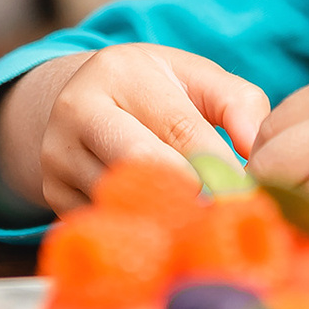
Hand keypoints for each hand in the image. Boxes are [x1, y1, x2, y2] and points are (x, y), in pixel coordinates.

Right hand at [0, 44, 270, 214]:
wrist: (80, 100)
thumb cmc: (153, 91)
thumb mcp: (196, 78)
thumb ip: (238, 104)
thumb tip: (256, 150)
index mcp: (118, 72)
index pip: (177, 127)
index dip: (218, 166)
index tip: (249, 195)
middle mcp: (78, 111)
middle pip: (137, 164)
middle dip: (189, 194)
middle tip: (226, 218)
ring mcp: (58, 155)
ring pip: (120, 201)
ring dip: (167, 220)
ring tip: (202, 228)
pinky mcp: (52, 194)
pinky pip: (103, 224)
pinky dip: (139, 235)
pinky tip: (166, 234)